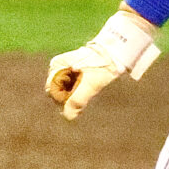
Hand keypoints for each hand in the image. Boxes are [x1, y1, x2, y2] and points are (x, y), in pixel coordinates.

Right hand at [45, 9, 159, 119]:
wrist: (116, 52)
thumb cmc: (103, 66)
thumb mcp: (91, 84)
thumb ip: (78, 100)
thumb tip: (68, 117)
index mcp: (57, 65)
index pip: (52, 90)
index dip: (63, 98)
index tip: (78, 96)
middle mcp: (58, 67)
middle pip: (57, 91)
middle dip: (69, 96)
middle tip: (86, 91)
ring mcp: (65, 69)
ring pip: (64, 90)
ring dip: (74, 93)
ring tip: (88, 86)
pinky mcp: (73, 72)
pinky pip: (71, 86)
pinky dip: (78, 90)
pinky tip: (88, 86)